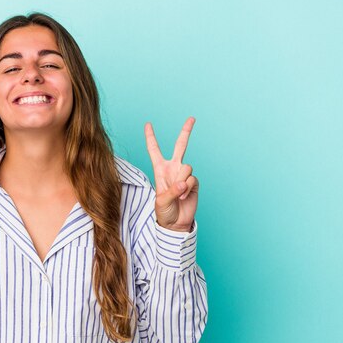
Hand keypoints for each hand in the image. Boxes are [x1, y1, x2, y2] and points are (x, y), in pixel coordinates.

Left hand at [144, 117, 198, 231]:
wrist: (176, 223)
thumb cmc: (164, 212)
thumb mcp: (161, 201)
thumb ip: (171, 191)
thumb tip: (184, 182)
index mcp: (160, 170)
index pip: (154, 150)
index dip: (151, 137)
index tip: (148, 124)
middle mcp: (173, 169)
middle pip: (180, 146)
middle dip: (186, 132)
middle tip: (192, 118)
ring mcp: (184, 175)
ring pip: (187, 167)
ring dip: (182, 181)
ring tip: (178, 193)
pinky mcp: (194, 183)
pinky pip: (193, 179)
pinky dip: (189, 189)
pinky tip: (185, 197)